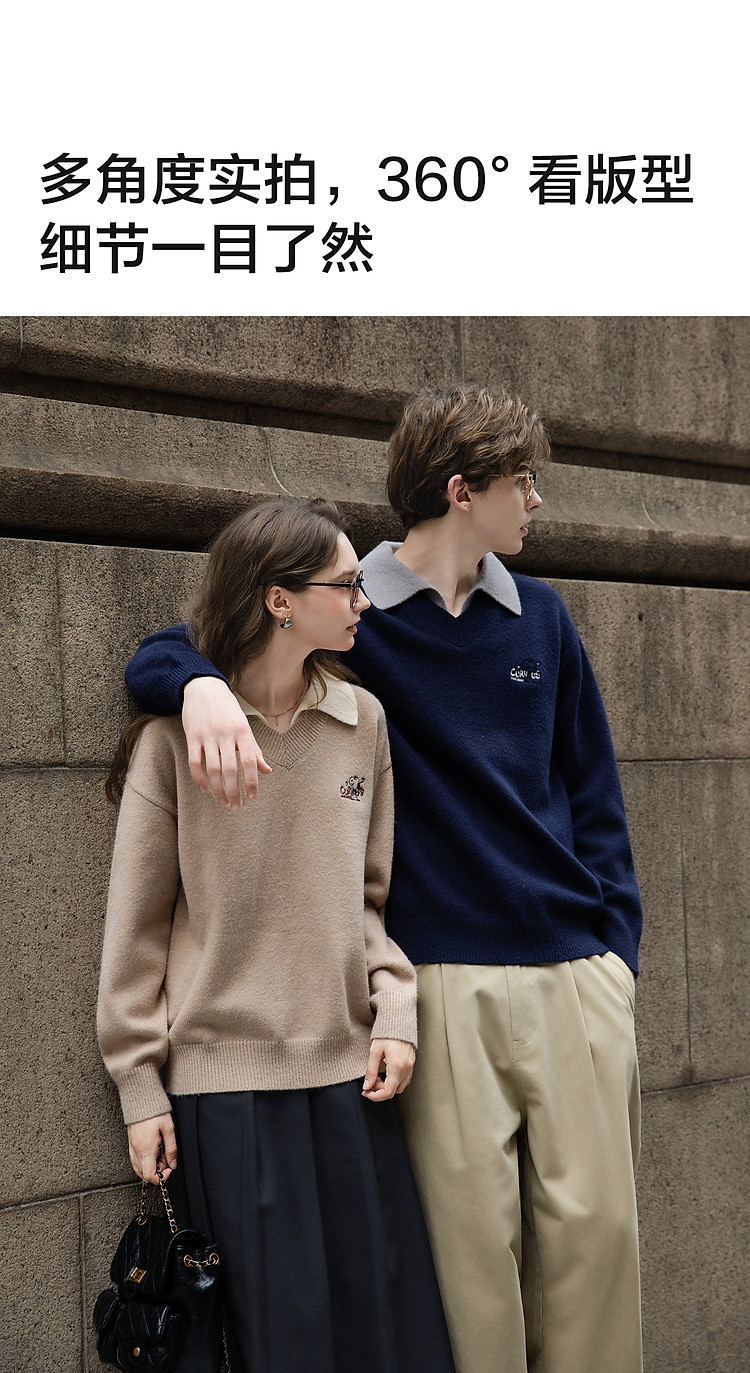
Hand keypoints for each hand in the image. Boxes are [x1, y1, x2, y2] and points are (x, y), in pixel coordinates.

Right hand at [127, 1114, 177, 1183]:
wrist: (141, 1099)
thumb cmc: (155, 1112)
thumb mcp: (169, 1129)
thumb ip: (171, 1148)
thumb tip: (173, 1164)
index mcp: (146, 1149)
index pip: (149, 1175)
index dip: (161, 1178)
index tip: (169, 1170)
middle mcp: (137, 1151)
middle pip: (145, 1174)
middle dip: (158, 1171)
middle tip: (167, 1158)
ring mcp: (132, 1148)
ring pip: (139, 1168)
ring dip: (152, 1166)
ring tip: (161, 1154)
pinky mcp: (131, 1143)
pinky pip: (136, 1160)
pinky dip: (145, 1162)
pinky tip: (154, 1152)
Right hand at [182, 677, 270, 808]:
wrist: (203, 687)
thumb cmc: (228, 709)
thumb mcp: (244, 725)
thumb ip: (255, 749)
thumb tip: (267, 771)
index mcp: (243, 731)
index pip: (249, 761)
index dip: (251, 781)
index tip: (252, 797)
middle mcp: (226, 734)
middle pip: (230, 770)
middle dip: (234, 791)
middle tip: (236, 807)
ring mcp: (208, 735)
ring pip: (212, 769)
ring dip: (217, 790)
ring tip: (223, 802)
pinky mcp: (192, 736)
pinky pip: (194, 763)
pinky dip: (199, 779)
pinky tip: (205, 789)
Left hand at [362, 1039, 415, 1100]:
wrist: (399, 1020)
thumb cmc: (386, 1034)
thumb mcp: (374, 1051)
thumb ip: (370, 1071)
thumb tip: (367, 1086)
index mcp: (397, 1066)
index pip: (387, 1092)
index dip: (375, 1096)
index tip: (365, 1092)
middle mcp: (406, 1069)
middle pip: (393, 1091)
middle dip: (379, 1090)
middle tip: (370, 1080)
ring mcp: (410, 1067)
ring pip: (399, 1087)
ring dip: (387, 1086)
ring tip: (377, 1075)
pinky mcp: (411, 1064)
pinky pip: (404, 1080)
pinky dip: (394, 1081)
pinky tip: (386, 1072)